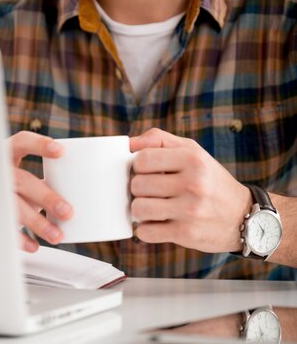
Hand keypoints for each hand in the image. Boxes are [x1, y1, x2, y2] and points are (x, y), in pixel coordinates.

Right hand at [8, 131, 73, 251]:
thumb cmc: (18, 185)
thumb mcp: (29, 174)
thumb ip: (55, 175)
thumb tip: (102, 173)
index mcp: (9, 153)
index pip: (21, 142)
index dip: (39, 145)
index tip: (61, 152)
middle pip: (21, 181)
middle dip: (45, 197)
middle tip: (68, 211)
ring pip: (12, 207)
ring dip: (36, 222)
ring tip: (58, 235)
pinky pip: (2, 227)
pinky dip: (20, 239)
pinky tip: (35, 246)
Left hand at [130, 128, 251, 252]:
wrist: (244, 216)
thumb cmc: (210, 179)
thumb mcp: (192, 151)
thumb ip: (160, 140)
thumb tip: (129, 144)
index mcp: (192, 159)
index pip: (143, 159)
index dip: (137, 165)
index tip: (144, 170)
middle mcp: (193, 184)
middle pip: (138, 185)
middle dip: (138, 188)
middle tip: (149, 190)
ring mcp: (190, 211)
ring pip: (139, 209)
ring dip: (139, 210)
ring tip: (150, 206)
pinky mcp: (186, 235)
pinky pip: (147, 233)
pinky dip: (145, 229)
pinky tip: (156, 223)